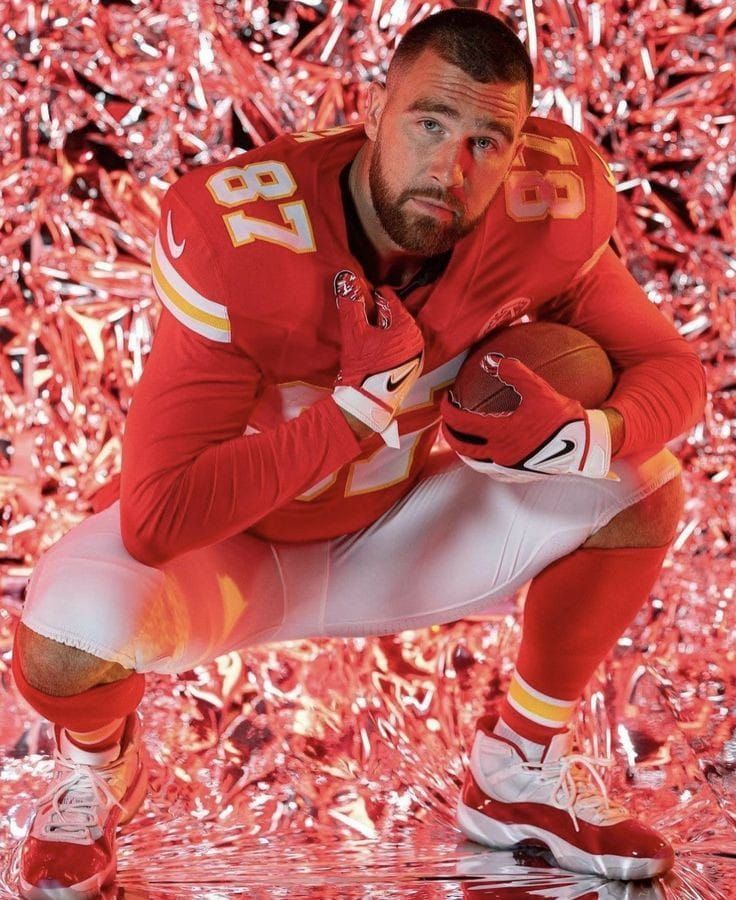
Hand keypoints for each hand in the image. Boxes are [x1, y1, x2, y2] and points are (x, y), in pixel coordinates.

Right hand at [332, 270, 423, 447]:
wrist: (368, 404)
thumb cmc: (363, 367)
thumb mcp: (354, 333)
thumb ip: (352, 305)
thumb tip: (346, 279)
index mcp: (407, 327)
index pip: (390, 299)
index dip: (373, 295)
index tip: (362, 295)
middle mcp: (418, 338)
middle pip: (394, 315)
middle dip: (377, 313)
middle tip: (361, 316)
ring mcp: (417, 354)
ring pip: (396, 331)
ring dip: (382, 328)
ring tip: (365, 333)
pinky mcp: (412, 367)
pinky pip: (399, 345)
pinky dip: (387, 342)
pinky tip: (373, 348)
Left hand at [440, 353, 612, 480]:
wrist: (585, 446)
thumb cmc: (563, 417)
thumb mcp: (539, 390)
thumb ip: (516, 373)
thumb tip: (493, 360)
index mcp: (500, 433)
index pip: (461, 424)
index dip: (448, 412)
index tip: (446, 402)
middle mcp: (499, 453)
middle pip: (462, 448)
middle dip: (449, 435)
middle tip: (447, 423)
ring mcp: (508, 467)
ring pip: (475, 462)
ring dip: (464, 450)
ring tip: (463, 439)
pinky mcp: (518, 474)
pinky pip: (492, 469)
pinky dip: (482, 460)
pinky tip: (488, 452)